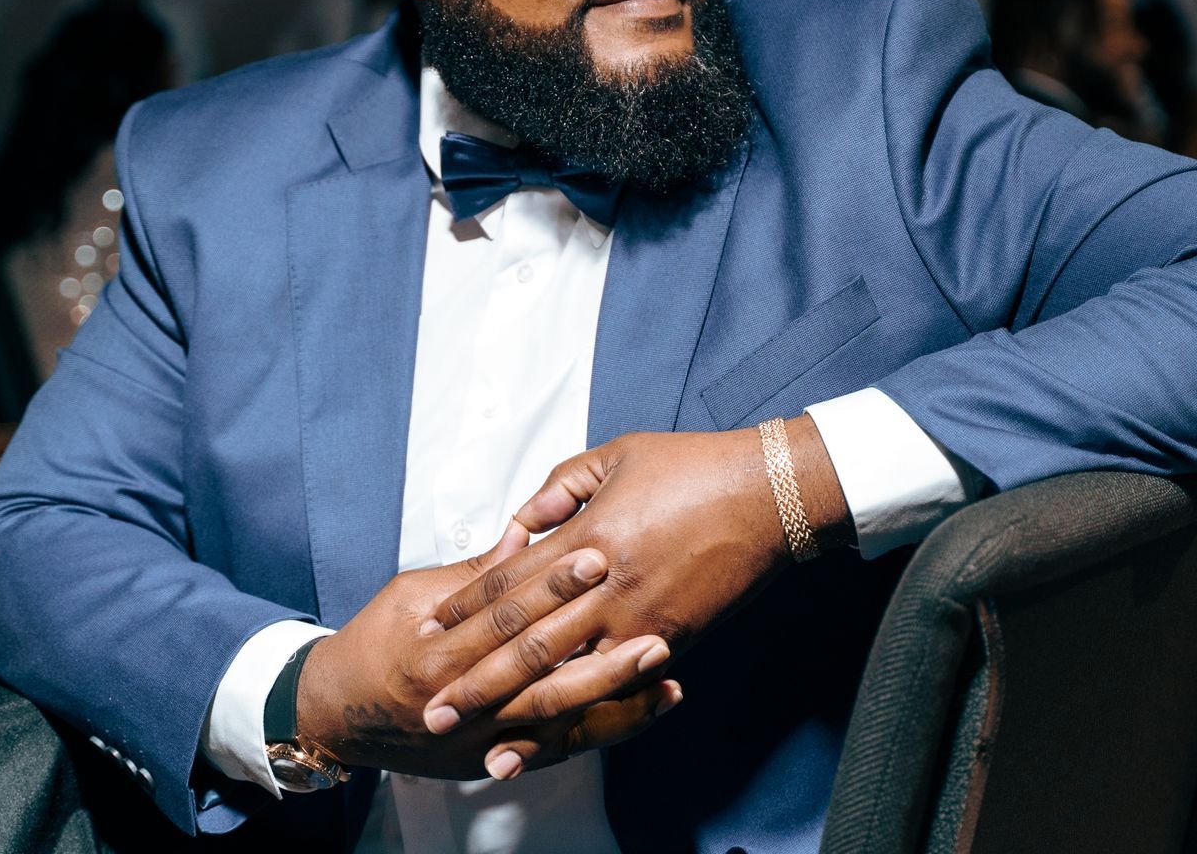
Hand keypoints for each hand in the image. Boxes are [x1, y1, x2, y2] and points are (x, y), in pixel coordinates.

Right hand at [296, 525, 681, 781]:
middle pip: (542, 676)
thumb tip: (526, 529)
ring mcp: (483, 738)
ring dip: (617, 693)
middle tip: (650, 617)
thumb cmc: (374, 645)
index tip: (596, 554)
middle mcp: (463, 704)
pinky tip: (652, 705)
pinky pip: (564, 747)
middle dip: (600, 648)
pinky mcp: (499, 758)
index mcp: (436, 655)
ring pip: (561, 719)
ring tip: (665, 665)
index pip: (506, 617)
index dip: (553, 586)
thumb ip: (475, 572)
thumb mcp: (411, 594)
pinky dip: (611, 727)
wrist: (336, 717)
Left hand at [422, 418, 850, 770]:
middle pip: (524, 642)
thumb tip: (522, 521)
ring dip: (518, 712)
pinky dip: (583, 714)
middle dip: (474, 679)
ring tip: (478, 739)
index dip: (465, 606)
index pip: (509, 580)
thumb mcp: (615, 457)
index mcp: (585, 536)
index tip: (430, 629)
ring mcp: (637, 619)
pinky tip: (556, 735)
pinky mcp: (670, 639)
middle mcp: (604, 585)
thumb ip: (561, 488)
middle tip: (430, 709)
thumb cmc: (691, 466)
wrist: (766, 495)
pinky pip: (616, 685)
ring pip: (566, 676)